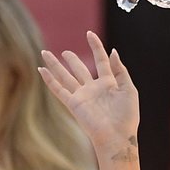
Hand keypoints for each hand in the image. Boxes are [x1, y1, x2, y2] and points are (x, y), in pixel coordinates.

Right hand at [39, 32, 138, 159]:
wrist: (117, 136)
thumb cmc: (127, 116)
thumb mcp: (128, 89)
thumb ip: (120, 70)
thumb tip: (113, 51)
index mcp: (109, 84)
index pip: (101, 60)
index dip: (96, 46)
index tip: (89, 34)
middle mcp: (93, 88)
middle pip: (80, 69)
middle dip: (72, 60)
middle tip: (66, 52)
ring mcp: (82, 96)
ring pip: (66, 76)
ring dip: (56, 65)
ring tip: (46, 53)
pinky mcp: (74, 104)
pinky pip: (59, 89)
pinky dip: (50, 80)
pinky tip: (41, 70)